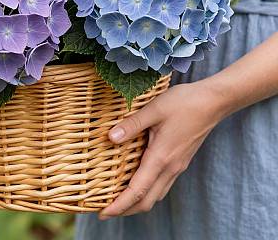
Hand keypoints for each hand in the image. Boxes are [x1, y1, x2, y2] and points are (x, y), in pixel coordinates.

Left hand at [99, 80, 226, 218]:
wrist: (212, 102)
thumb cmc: (183, 103)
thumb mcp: (153, 109)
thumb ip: (131, 125)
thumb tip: (110, 137)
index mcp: (161, 158)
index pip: (137, 191)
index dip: (119, 205)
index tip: (102, 213)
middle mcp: (170, 167)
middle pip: (147, 201)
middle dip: (125, 210)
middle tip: (104, 211)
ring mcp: (177, 166)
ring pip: (156, 195)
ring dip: (136, 203)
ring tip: (118, 200)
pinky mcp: (180, 161)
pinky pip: (162, 185)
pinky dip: (147, 191)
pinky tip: (138, 183)